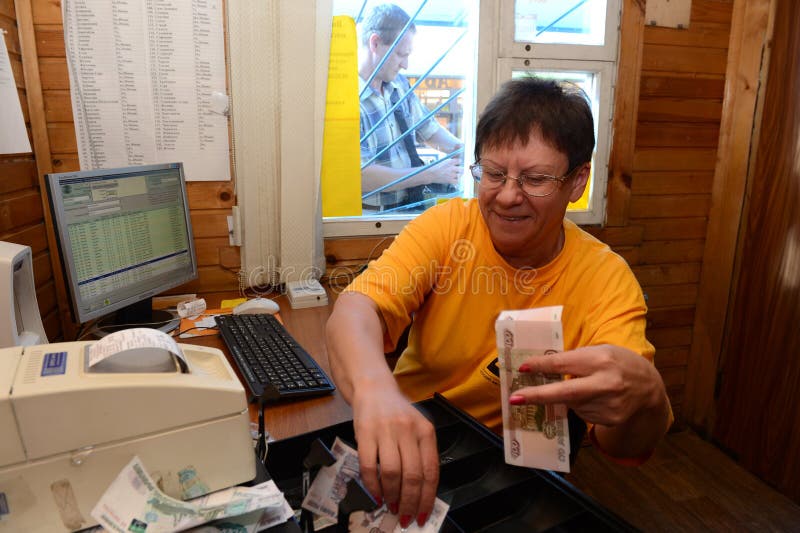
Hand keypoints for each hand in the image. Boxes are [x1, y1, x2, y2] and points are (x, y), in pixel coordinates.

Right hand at [352, 383, 438, 527]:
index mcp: (425, 431)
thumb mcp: (417, 428)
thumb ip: (421, 454)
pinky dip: (373, 485)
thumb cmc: (397, 412)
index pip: (430, 471)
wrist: (374, 388)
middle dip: (409, 502)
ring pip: (392, 473)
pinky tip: (376, 494)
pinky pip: (369, 466)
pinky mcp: (365, 433)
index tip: (423, 515)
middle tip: (405, 516)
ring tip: (390, 506)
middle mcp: (408, 430)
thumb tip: (421, 493)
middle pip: (412, 476)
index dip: (427, 498)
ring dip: (392, 496)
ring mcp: (386, 431)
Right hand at [422, 157, 460, 186]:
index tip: (455, 165)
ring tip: (451, 175)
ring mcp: (451, 175)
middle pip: (462, 169)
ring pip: (459, 175)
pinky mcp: (450, 180)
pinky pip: (457, 181)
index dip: (457, 163)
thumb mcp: (444, 160)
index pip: (459, 161)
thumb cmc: (436, 167)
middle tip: (454, 171)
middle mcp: (452, 168)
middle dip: (459, 170)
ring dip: (456, 176)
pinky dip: (455, 181)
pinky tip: (451, 179)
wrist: (430, 174)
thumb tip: (459, 145)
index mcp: (450, 161)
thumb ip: (452, 156)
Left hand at [510, 345, 663, 426]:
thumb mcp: (601, 351)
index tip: (522, 368)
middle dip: (537, 396)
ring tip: (585, 387)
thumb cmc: (618, 363)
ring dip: (566, 397)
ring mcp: (608, 405)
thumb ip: (575, 359)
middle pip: (565, 392)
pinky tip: (595, 398)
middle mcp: (605, 383)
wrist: (649, 388)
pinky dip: (581, 405)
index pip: (564, 363)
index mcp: (600, 360)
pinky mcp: (609, 419)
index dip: (541, 366)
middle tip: (514, 398)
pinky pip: (582, 413)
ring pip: (571, 403)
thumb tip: (541, 368)